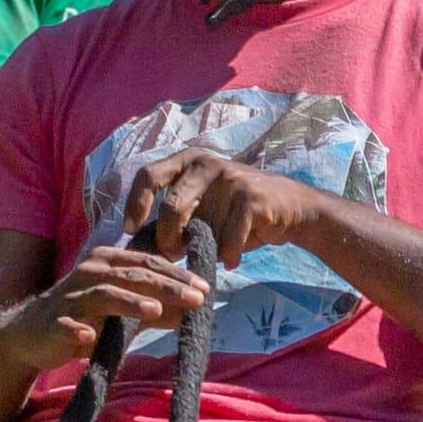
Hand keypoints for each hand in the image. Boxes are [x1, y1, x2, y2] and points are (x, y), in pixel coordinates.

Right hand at [31, 238, 211, 365]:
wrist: (33, 332)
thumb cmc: (86, 317)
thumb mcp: (124, 311)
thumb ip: (156, 309)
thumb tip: (193, 310)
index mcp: (107, 262)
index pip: (148, 263)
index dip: (177, 275)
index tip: (206, 287)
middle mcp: (89, 273)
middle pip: (132, 276)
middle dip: (166, 287)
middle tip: (195, 298)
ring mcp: (70, 298)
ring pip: (103, 296)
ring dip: (129, 302)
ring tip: (154, 310)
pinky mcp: (53, 323)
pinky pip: (66, 326)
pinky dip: (77, 330)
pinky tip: (89, 336)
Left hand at [121, 146, 335, 269]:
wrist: (292, 209)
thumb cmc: (239, 213)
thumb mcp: (203, 208)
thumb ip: (176, 217)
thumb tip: (139, 244)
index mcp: (188, 161)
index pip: (149, 175)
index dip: (134, 203)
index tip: (129, 229)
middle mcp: (206, 163)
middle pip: (171, 205)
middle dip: (167, 237)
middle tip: (171, 255)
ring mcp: (229, 178)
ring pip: (200, 225)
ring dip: (201, 249)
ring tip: (207, 257)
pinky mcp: (251, 197)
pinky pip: (228, 238)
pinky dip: (228, 256)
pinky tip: (232, 260)